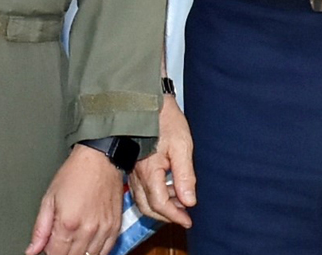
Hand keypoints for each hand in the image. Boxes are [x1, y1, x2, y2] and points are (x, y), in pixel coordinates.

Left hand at [27, 145, 123, 254]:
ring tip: (73, 242)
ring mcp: (103, 230)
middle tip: (59, 243)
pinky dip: (95, 253)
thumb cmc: (75, 174)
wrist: (100, 159)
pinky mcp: (115, 228)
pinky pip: (106, 252)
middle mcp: (87, 230)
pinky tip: (88, 246)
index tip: (49, 246)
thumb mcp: (49, 198)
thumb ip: (40, 229)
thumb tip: (32, 250)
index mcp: (68, 224)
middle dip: (62, 253)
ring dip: (78, 254)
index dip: (49, 253)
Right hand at [127, 94, 197, 226]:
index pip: (160, 204)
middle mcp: (137, 175)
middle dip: (166, 215)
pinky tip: (168, 187)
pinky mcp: (133, 165)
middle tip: (184, 215)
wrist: (147, 100)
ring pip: (143, 200)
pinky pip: (140, 189)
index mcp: (149, 171)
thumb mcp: (182, 146)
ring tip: (179, 200)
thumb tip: (189, 201)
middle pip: (149, 207)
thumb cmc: (165, 119)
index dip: (175, 216)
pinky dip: (154, 195)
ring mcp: (133, 171)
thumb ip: (185, 176)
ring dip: (160, 206)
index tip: (188, 220)